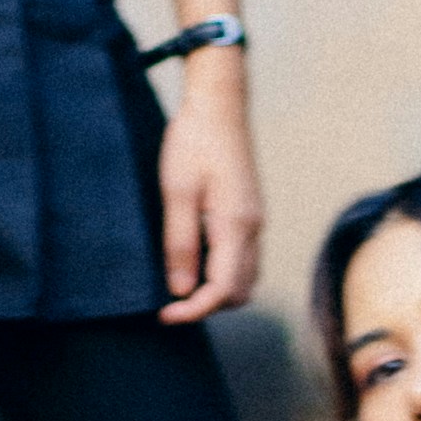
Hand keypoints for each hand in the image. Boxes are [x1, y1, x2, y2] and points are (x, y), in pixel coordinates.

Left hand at [155, 54, 262, 321]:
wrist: (219, 105)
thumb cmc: (194, 142)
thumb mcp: (177, 191)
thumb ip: (179, 243)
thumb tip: (180, 289)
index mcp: (236, 225)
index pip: (223, 290)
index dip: (194, 311)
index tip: (165, 315)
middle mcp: (253, 229)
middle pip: (239, 291)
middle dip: (207, 305)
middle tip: (169, 301)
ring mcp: (255, 221)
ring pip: (244, 277)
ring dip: (216, 290)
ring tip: (179, 281)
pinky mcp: (250, 213)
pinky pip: (243, 258)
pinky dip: (222, 271)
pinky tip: (194, 259)